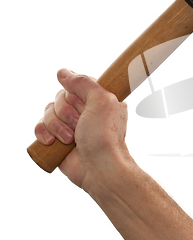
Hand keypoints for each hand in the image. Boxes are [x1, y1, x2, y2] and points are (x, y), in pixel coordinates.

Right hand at [34, 69, 129, 189]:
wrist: (98, 168)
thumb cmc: (105, 136)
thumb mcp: (101, 100)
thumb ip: (83, 82)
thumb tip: (63, 72)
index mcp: (99, 99)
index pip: (76, 84)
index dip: (76, 94)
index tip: (84, 105)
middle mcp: (85, 110)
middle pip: (60, 97)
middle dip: (66, 112)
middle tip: (80, 125)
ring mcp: (70, 125)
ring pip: (48, 111)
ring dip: (57, 126)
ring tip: (70, 139)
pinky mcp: (57, 138)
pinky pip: (40, 127)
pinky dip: (43, 133)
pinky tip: (52, 142)